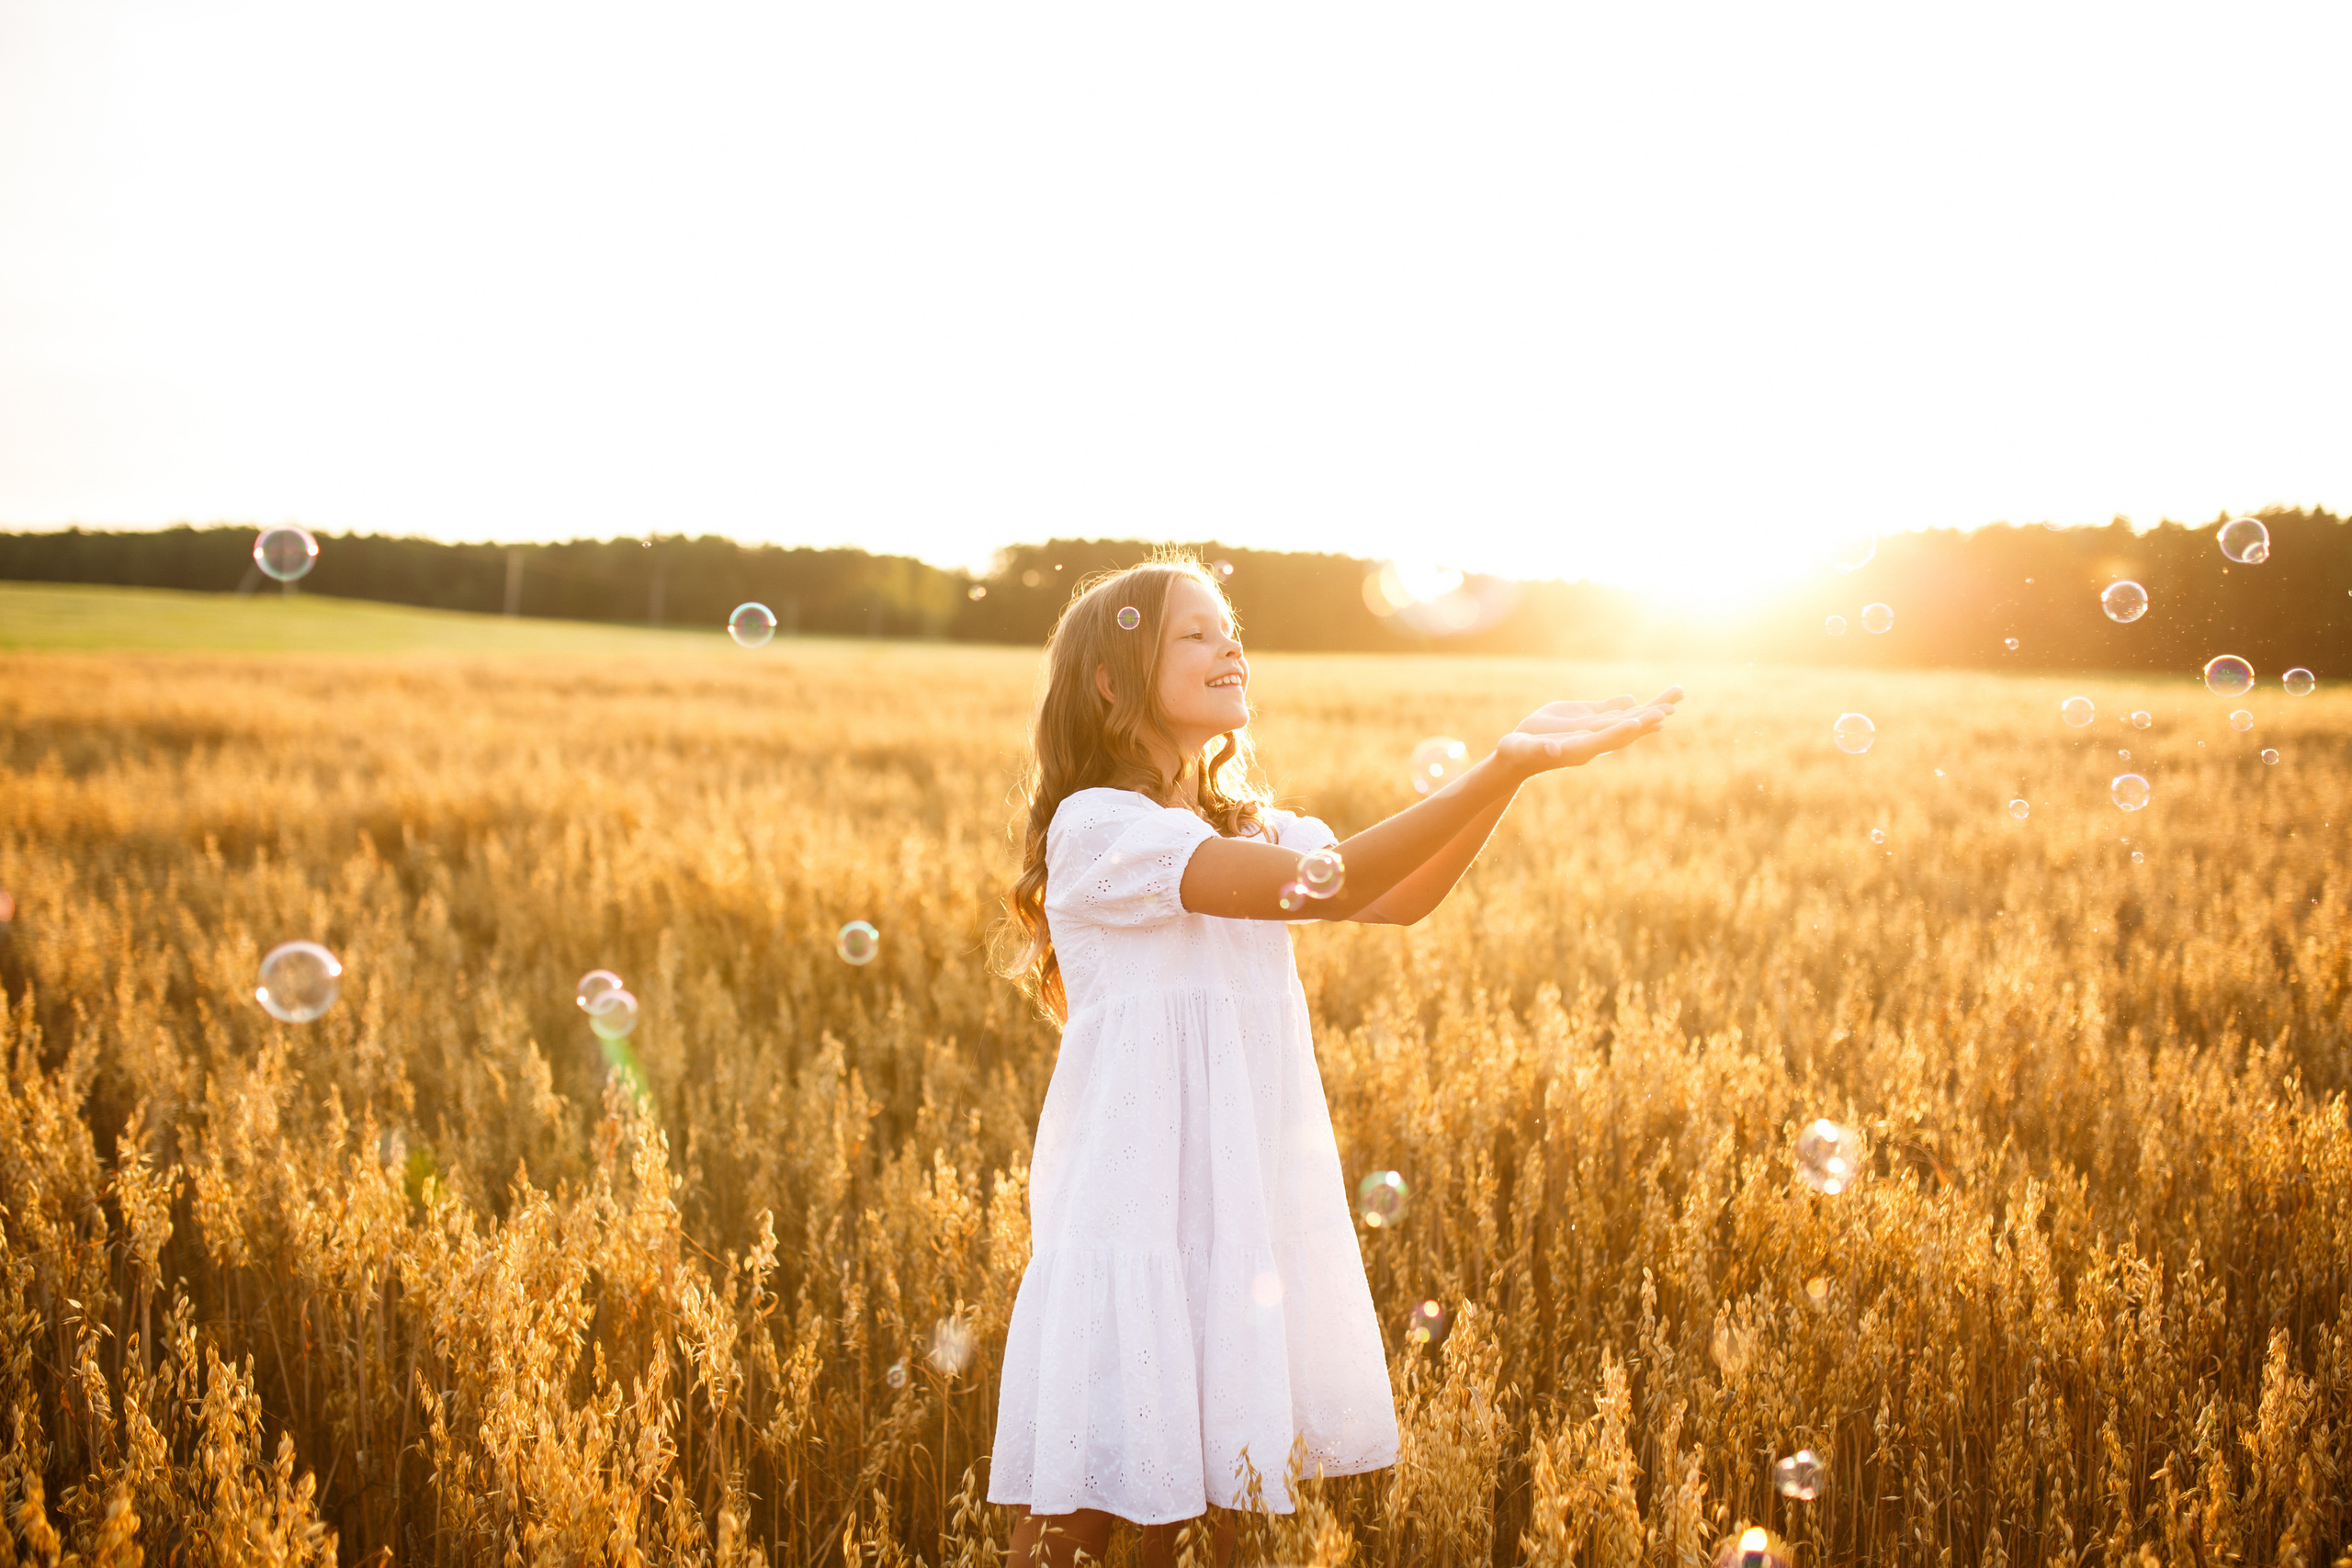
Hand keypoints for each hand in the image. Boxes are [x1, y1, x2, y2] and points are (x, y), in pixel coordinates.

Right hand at [1493, 686, 1681, 772]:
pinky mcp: (1593, 723)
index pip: (1606, 739)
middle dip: (1648, 716)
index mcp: (1579, 748)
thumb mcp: (1524, 749)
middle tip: (1673, 705)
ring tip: (1677, 694)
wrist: (1520, 754)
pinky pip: (1621, 715)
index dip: (1623, 729)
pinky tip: (1657, 705)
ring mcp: (1596, 733)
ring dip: (1653, 707)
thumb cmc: (1517, 752)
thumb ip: (1540, 749)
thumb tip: (1552, 750)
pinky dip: (1639, 709)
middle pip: (1627, 729)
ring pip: (1630, 719)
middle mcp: (1594, 743)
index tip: (1640, 719)